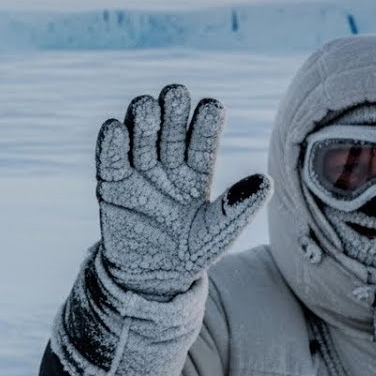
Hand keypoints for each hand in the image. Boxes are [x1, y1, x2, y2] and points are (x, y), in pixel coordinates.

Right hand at [95, 84, 271, 296]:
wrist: (150, 280)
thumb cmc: (190, 254)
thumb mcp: (218, 233)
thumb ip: (238, 207)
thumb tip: (265, 180)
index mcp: (196, 171)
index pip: (202, 138)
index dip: (206, 121)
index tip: (211, 106)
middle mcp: (167, 165)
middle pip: (170, 128)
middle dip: (172, 109)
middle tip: (175, 95)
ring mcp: (138, 172)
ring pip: (140, 135)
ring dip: (142, 118)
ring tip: (146, 107)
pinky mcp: (111, 185)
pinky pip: (110, 159)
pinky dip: (111, 142)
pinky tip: (115, 128)